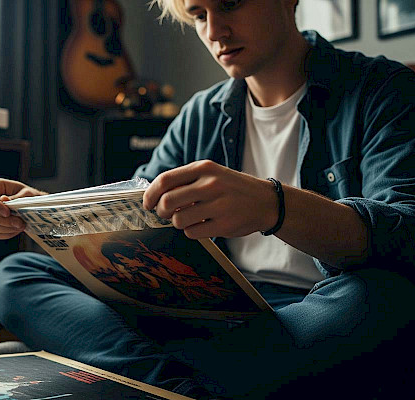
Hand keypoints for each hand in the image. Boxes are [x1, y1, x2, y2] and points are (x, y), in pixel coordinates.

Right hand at [0, 178, 45, 239]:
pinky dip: (6, 233)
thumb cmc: (29, 196)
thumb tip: (4, 200)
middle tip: (20, 223)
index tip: (7, 213)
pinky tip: (16, 229)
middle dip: (3, 220)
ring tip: (20, 226)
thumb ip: (17, 197)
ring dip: (5, 228)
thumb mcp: (27, 193)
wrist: (32, 207)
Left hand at [142, 160, 276, 238]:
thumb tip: (155, 196)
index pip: (165, 180)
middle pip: (167, 202)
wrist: (266, 201)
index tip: (148, 203)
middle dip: (161, 212)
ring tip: (190, 218)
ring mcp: (218, 205)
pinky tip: (202, 225)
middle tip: (166, 214)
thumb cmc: (231, 188)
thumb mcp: (211, 174)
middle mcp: (211, 184)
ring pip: (178, 220)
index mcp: (204, 168)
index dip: (150, 195)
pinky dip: (192, 231)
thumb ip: (185, 181)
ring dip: (178, 223)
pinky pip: (192, 233)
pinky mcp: (224, 225)